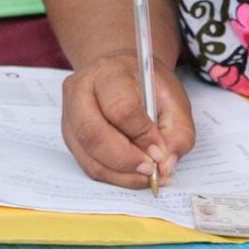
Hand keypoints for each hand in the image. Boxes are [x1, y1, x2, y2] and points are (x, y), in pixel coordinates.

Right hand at [60, 52, 197, 189]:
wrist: (120, 77)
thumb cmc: (147, 87)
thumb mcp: (174, 100)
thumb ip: (179, 132)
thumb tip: (165, 164)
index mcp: (108, 72)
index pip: (120, 108)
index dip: (142, 135)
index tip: (161, 151)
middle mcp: (80, 91)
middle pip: (92, 133)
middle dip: (126, 160)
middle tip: (152, 170)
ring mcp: (70, 116)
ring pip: (88, 156)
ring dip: (121, 174)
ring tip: (147, 175)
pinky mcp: (70, 137)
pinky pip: (88, 166)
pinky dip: (114, 176)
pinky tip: (133, 175)